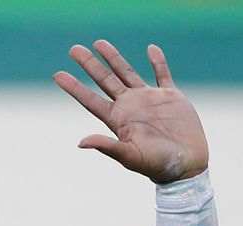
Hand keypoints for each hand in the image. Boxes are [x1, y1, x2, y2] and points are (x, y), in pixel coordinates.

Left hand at [53, 40, 207, 183]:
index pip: (90, 100)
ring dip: (113, 58)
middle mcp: (129, 107)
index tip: (57, 75)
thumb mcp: (128, 156)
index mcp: (117, 120)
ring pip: (127, 72)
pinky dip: (157, 61)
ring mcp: (148, 100)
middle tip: (73, 49)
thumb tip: (80, 142)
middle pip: (104, 81)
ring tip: (98, 43)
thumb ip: (106, 146)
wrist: (185, 165)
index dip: (74, 87)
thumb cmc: (155, 165)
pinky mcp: (170, 97)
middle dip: (89, 65)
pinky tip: (150, 49)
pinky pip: (162, 74)